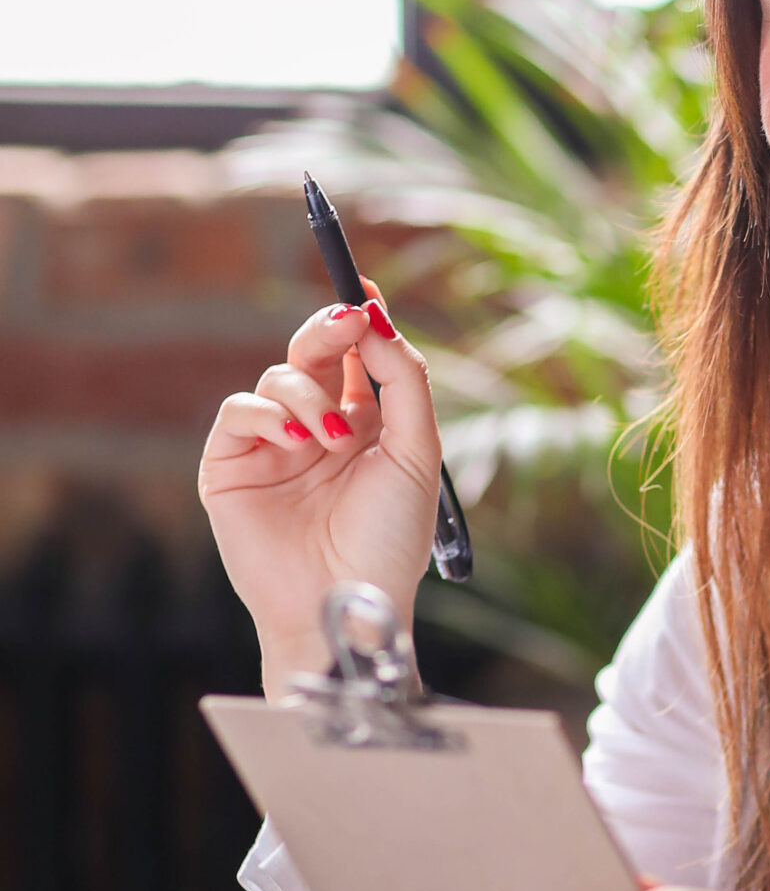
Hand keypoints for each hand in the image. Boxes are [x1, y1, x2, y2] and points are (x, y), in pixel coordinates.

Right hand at [198, 287, 442, 696]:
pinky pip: (238, 411)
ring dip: (309, 395)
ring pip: (278, 377)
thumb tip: (377, 321)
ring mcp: (272, 447)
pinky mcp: (231, 466)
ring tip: (334, 439)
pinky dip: (269, 415)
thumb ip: (403, 383)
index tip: (364, 290)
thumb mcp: (416, 453)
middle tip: (348, 323)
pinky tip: (298, 444)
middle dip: (329, 330)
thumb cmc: (388, 539)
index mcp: (366, 425)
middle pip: (313, 351)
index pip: (357, 355)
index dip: (358, 318)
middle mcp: (318, 429)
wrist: (345, 601)